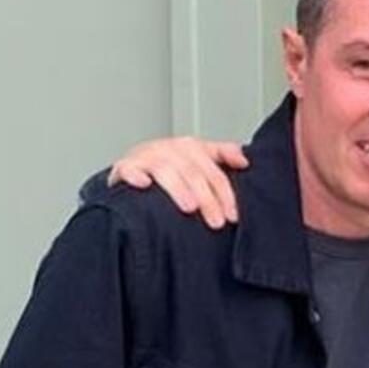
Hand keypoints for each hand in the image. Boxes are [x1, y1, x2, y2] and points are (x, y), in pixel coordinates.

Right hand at [107, 137, 248, 227]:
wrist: (132, 166)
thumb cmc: (169, 166)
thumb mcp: (198, 158)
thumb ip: (222, 155)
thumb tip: (244, 160)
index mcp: (190, 147)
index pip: (213, 170)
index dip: (225, 193)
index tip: (232, 214)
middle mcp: (169, 149)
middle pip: (193, 172)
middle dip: (207, 198)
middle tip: (216, 221)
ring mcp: (146, 157)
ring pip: (165, 170)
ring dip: (178, 188)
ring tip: (189, 207)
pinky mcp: (123, 167)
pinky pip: (128, 169)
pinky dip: (136, 176)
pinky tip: (144, 185)